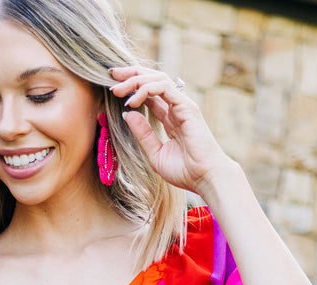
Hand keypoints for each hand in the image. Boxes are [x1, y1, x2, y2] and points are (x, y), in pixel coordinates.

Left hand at [109, 65, 231, 194]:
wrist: (205, 178)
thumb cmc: (185, 171)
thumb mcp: (155, 154)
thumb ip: (142, 134)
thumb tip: (127, 114)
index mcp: (169, 117)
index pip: (149, 93)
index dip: (132, 87)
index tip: (113, 88)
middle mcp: (175, 107)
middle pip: (152, 80)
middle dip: (131, 75)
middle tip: (111, 76)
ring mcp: (182, 104)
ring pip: (157, 79)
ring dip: (135, 80)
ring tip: (117, 89)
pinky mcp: (186, 106)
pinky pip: (163, 88)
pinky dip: (146, 89)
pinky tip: (132, 101)